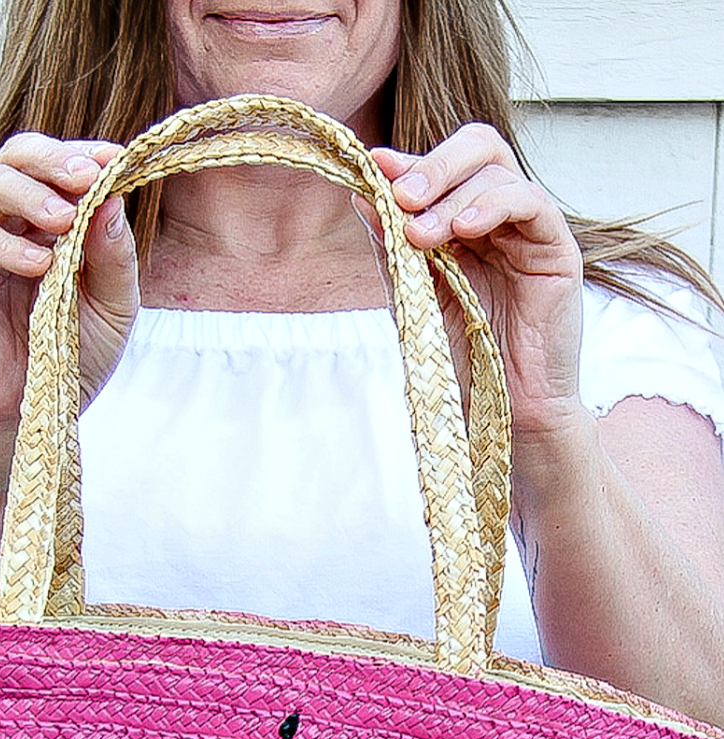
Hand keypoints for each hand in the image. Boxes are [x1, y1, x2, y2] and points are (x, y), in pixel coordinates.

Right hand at [0, 132, 139, 436]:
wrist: (24, 412)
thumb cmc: (67, 360)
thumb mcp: (110, 308)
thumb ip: (114, 257)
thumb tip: (113, 198)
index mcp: (43, 223)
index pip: (57, 169)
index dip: (85, 155)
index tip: (120, 158)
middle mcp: (4, 221)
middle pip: (18, 157)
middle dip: (56, 160)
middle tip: (88, 175)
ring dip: (32, 194)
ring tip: (65, 219)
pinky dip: (7, 246)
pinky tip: (39, 265)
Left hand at [369, 125, 585, 441]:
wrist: (504, 409)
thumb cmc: (462, 359)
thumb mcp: (415, 295)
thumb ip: (392, 247)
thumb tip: (361, 193)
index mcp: (464, 222)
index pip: (443, 168)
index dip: (409, 161)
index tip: (372, 165)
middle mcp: (498, 217)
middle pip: (477, 149)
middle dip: (433, 166)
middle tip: (401, 194)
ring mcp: (529, 230)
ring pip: (498, 172)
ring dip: (452, 194)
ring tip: (421, 234)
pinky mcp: (557, 249)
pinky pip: (530, 203)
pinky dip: (494, 205)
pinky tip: (465, 230)